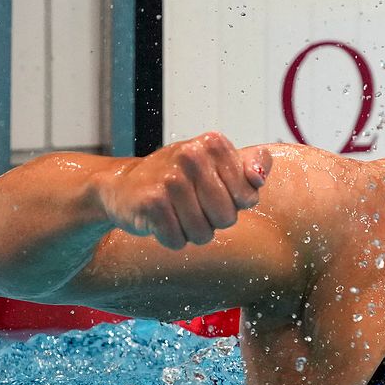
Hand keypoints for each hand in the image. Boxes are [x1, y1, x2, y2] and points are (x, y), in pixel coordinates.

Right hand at [98, 132, 271, 249]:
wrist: (125, 184)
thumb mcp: (218, 162)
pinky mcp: (151, 202)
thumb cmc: (181, 177)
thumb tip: (259, 178)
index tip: (215, 191)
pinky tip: (162, 220)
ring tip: (177, 213)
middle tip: (193, 204)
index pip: (247, 197)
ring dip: (192, 232)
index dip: (233, 204)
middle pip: (226, 218)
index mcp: (214, 143)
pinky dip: (172, 238)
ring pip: (203, 234)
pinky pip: (178, 241)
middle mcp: (191, 155)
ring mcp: (170, 179)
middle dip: (213, 220)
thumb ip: (252, 165)